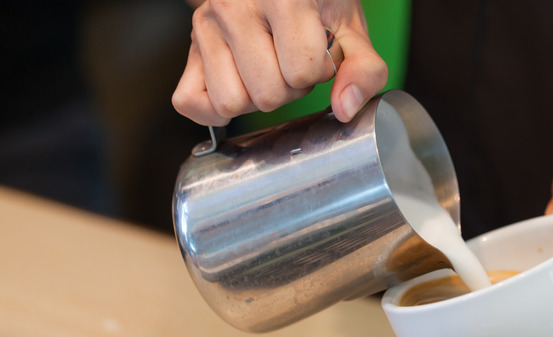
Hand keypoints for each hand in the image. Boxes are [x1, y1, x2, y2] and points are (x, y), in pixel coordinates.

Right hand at [172, 0, 388, 125]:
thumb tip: (344, 109)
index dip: (319, 72)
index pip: (302, 70)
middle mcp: (235, 6)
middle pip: (267, 94)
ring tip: (269, 68)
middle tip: (292, 62)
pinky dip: (216, 108)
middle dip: (290, 88)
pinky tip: (240, 85)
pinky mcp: (189, 48)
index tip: (319, 53)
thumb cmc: (316, 4)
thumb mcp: (350, 27)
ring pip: (231, 101)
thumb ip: (363, 69)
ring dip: (257, 97)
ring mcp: (206, 26)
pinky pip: (190, 103)